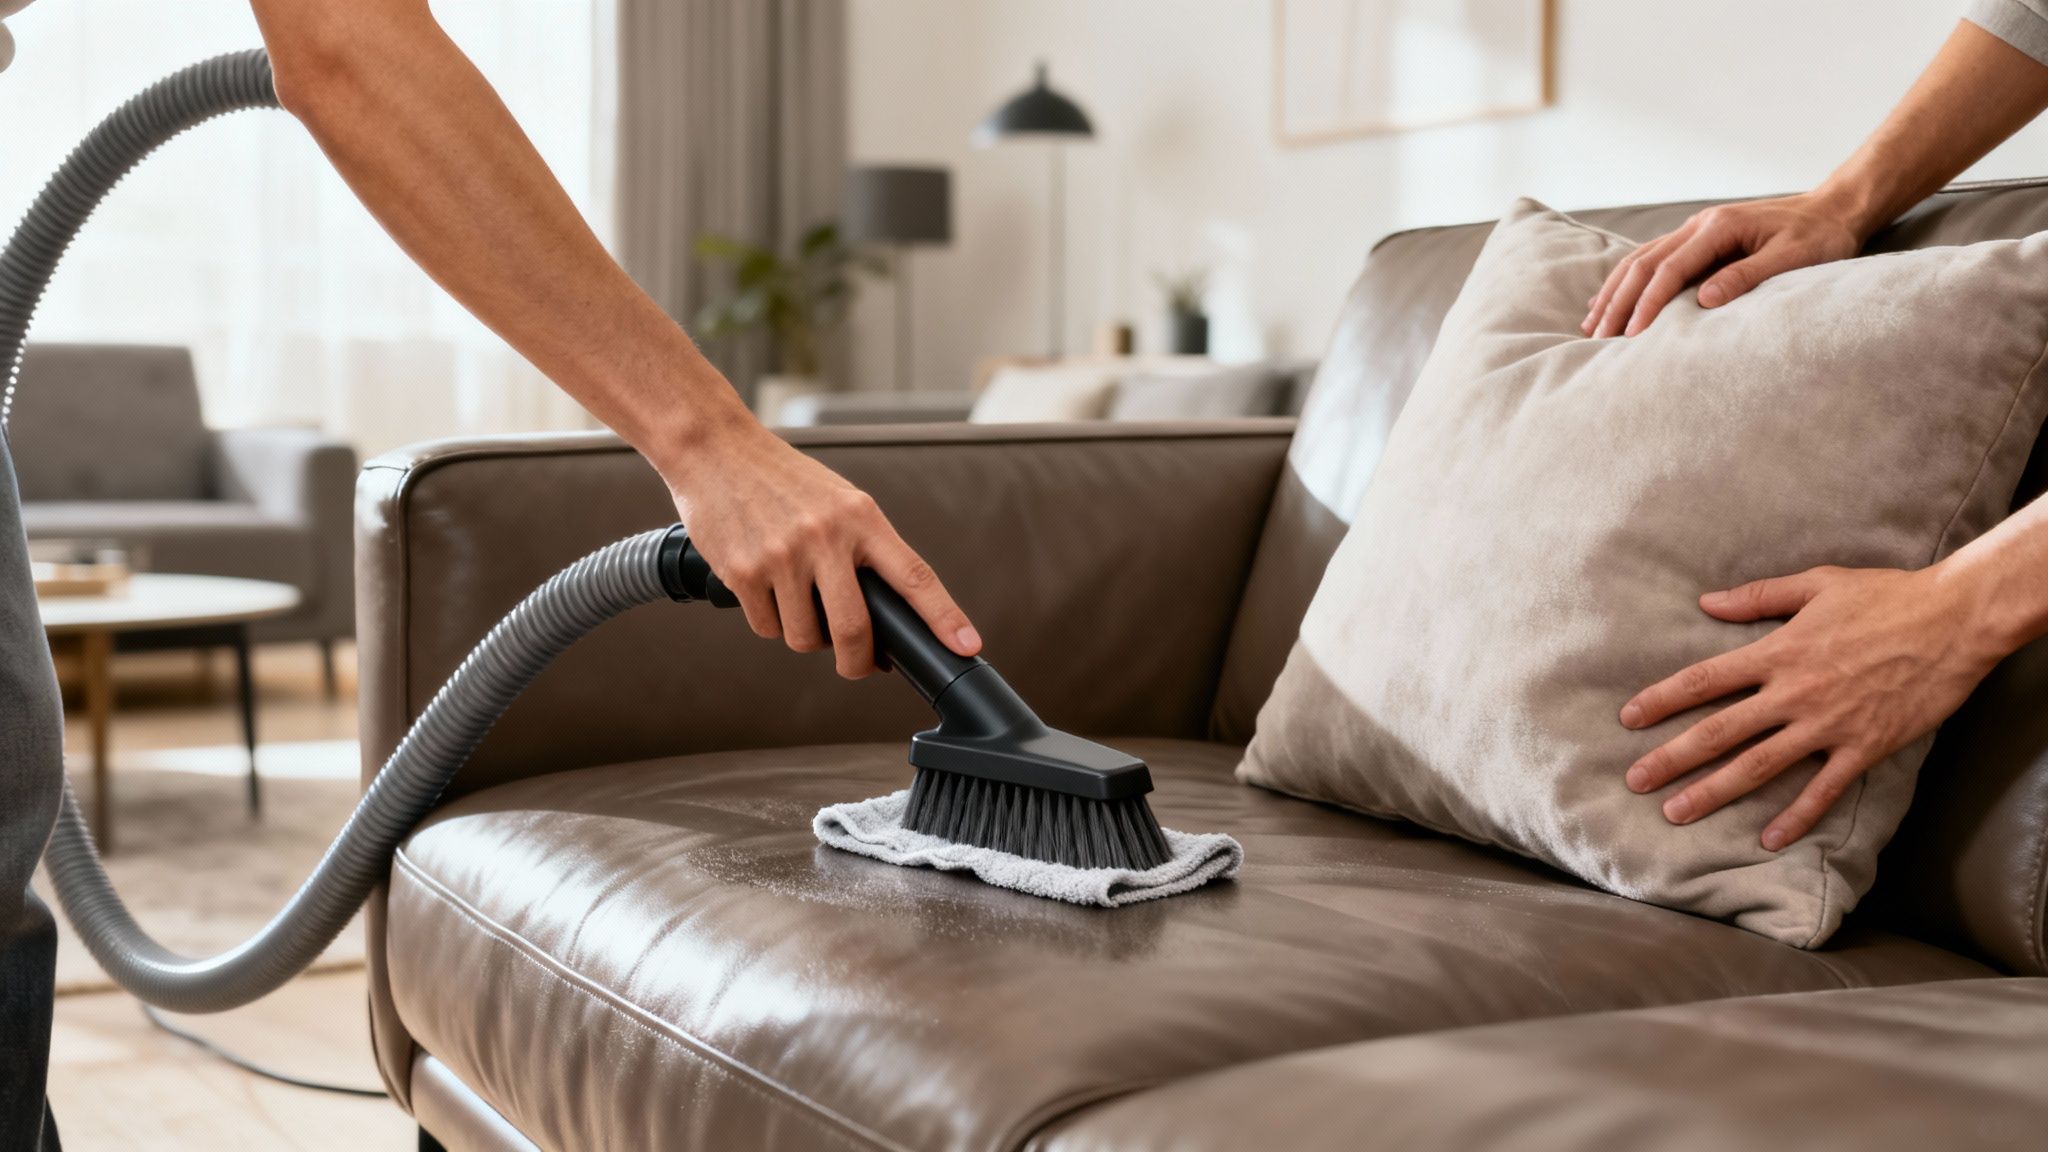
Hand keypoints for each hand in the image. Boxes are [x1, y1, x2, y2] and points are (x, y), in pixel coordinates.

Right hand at [659, 416, 980, 679]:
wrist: (714, 447)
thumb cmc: (781, 479)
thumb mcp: (837, 500)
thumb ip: (863, 551)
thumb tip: (882, 619)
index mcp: (860, 517)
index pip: (914, 576)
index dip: (944, 617)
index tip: (968, 648)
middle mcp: (825, 537)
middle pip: (855, 629)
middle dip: (858, 661)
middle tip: (859, 665)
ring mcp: (782, 556)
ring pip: (805, 637)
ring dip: (805, 636)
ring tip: (796, 600)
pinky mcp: (743, 571)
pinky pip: (768, 627)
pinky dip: (771, 621)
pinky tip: (765, 590)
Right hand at [1581, 192, 1863, 337]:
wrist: (1836, 209)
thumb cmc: (1821, 235)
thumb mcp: (1792, 257)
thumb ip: (1747, 276)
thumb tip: (1704, 301)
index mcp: (1719, 227)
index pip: (1670, 269)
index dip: (1648, 303)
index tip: (1632, 336)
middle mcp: (1701, 224)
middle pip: (1644, 264)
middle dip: (1619, 302)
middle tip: (1599, 338)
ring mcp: (1697, 229)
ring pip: (1640, 259)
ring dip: (1615, 292)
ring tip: (1593, 324)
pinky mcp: (1700, 238)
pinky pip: (1652, 259)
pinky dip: (1627, 281)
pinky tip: (1611, 299)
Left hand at [1618, 564, 2001, 850]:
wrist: (1956, 620)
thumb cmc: (1887, 595)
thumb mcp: (1817, 583)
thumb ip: (1758, 596)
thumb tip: (1706, 602)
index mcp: (1779, 651)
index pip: (1705, 680)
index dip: (1662, 699)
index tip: (1629, 718)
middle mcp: (1794, 693)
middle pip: (1719, 732)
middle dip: (1672, 758)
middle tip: (1634, 781)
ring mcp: (1828, 725)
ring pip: (1758, 766)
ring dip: (1713, 792)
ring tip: (1675, 813)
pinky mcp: (1864, 747)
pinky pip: (1823, 790)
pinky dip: (1795, 816)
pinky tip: (1767, 839)